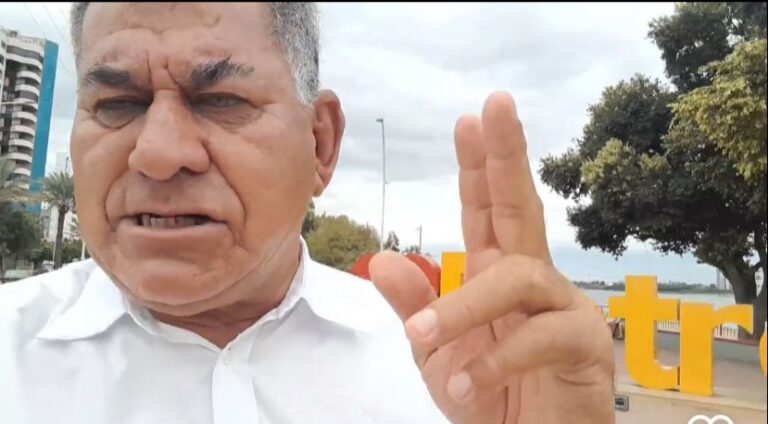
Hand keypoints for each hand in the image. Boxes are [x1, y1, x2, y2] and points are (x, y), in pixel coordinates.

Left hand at [369, 92, 614, 423]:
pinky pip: (539, 336)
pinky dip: (496, 361)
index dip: (478, 166)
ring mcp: (562, 307)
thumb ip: (416, 306)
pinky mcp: (585, 344)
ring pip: (517, 278)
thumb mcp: (436, 353)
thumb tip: (381, 261)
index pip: (484, 210)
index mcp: (494, 274)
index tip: (470, 120)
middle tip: (496, 107)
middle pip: (520, 206)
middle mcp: (530, 279)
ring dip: (465, 307)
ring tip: (427, 341)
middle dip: (507, 156)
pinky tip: (467, 384)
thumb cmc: (487, 397)